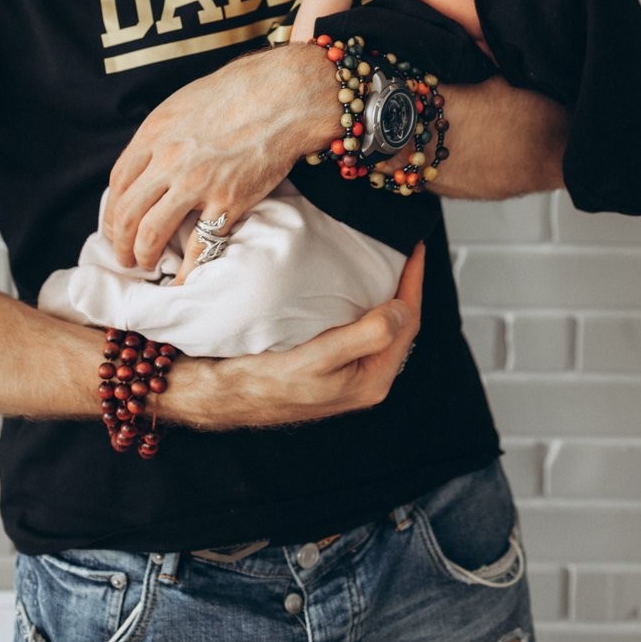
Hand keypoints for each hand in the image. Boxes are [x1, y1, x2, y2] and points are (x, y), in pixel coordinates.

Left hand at [103, 42, 334, 272]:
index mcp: (155, 134)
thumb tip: (150, 160)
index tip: (115, 226)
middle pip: (127, 213)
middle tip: (124, 256)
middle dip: (120, 242)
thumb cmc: (236, 93)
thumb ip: (162, 133)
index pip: (118, 183)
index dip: (113, 211)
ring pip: (151, 233)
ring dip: (143, 256)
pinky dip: (186, 270)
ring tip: (147, 265)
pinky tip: (181, 280)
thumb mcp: (184, 103)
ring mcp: (196, 183)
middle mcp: (168, 161)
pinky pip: (198, 246)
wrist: (281, 96)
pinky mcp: (227, 202)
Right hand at [188, 241, 425, 428]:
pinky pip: (359, 327)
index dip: (413, 283)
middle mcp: (366, 376)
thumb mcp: (321, 358)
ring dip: (384, 293)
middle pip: (398, 322)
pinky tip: (353, 286)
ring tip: (383, 261)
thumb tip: (402, 309)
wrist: (226, 393)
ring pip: (379, 324)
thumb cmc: (268, 381)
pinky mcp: (332, 362)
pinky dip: (363, 302)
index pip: (407, 323)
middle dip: (403, 285)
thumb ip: (366, 336)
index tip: (414, 249)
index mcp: (372, 379)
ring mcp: (350, 370)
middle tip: (402, 249)